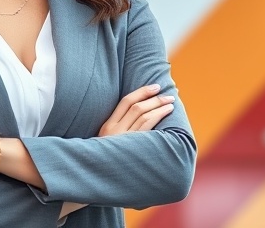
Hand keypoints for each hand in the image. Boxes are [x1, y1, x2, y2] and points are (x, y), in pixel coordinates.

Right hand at [60, 85, 175, 219]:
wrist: (94, 178)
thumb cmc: (104, 159)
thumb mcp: (107, 141)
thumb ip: (119, 128)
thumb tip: (139, 115)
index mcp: (107, 126)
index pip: (125, 102)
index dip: (141, 92)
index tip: (155, 87)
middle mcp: (114, 131)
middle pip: (137, 108)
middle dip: (154, 99)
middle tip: (169, 95)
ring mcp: (122, 140)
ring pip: (143, 118)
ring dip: (159, 108)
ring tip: (171, 104)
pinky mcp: (130, 150)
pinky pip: (146, 132)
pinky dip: (157, 120)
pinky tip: (166, 117)